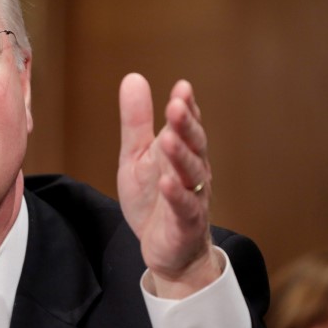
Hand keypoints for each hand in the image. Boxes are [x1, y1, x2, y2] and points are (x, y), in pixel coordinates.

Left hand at [117, 73, 220, 298]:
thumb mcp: (137, 156)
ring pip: (192, 175)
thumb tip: (133, 77)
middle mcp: (193, 173)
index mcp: (181, 153)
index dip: (186, 108)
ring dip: (181, 156)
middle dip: (186, 125)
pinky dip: (176, 195)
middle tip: (177, 105)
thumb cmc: (154, 200)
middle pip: (194, 146)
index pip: (186, 126)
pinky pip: (184, 209)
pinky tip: (167, 182)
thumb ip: (136, 122)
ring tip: (169, 138)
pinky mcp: (185, 225)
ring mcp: (192, 199)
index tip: (182, 88)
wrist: (165, 250)